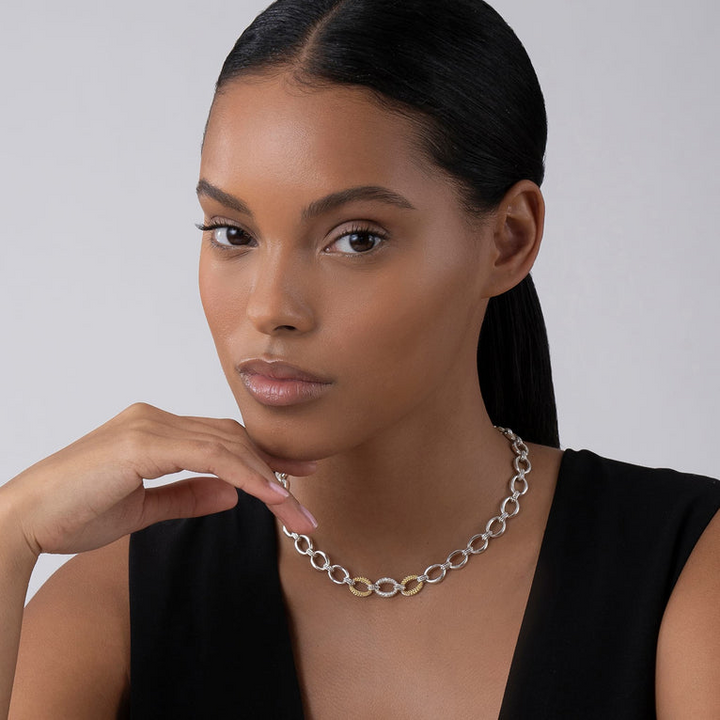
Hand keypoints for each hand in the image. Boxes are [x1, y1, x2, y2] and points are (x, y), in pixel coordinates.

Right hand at [1, 402, 317, 556]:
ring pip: (226, 444)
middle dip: (273, 466)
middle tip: (305, 495)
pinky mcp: (143, 442)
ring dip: (266, 476)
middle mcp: (155, 419)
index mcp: (155, 430)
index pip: (221, 437)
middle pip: (231, 438)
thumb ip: (188, 496)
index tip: (293, 476)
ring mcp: (149, 426)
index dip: (260, 456)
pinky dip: (243, 474)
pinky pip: (208, 455)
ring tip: (294, 510)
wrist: (23, 521)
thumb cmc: (75, 512)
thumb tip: (232, 494)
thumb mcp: (144, 508)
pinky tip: (269, 495)